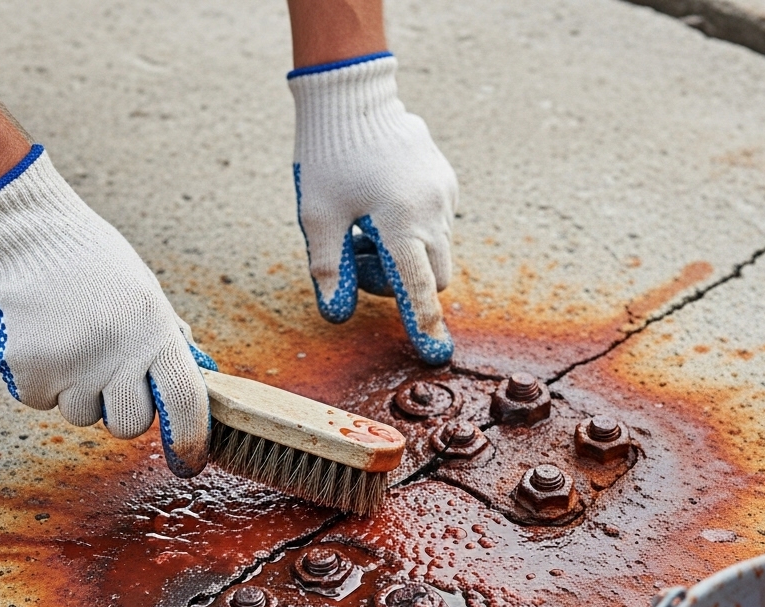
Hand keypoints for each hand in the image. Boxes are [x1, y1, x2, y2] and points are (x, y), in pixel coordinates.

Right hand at [0, 146, 213, 477]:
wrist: (24, 229)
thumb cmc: (92, 263)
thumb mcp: (147, 295)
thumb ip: (169, 342)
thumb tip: (200, 378)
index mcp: (155, 333)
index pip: (186, 403)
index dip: (190, 439)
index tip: (188, 459)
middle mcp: (117, 353)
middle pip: (130, 424)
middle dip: (121, 411)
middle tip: (107, 374)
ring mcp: (70, 364)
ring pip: (81, 415)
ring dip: (75, 392)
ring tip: (68, 343)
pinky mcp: (26, 370)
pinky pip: (39, 401)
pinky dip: (38, 380)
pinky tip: (39, 340)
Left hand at [289, 53, 457, 365]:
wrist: (352, 95)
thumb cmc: (328, 156)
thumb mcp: (317, 216)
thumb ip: (329, 268)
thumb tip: (336, 313)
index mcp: (400, 221)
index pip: (416, 287)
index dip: (422, 323)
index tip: (435, 353)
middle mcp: (432, 210)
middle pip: (433, 277)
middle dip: (402, 283)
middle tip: (360, 255)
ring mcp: (444, 195)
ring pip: (436, 252)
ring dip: (406, 256)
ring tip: (366, 225)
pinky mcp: (447, 182)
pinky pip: (438, 224)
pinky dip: (413, 232)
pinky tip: (381, 204)